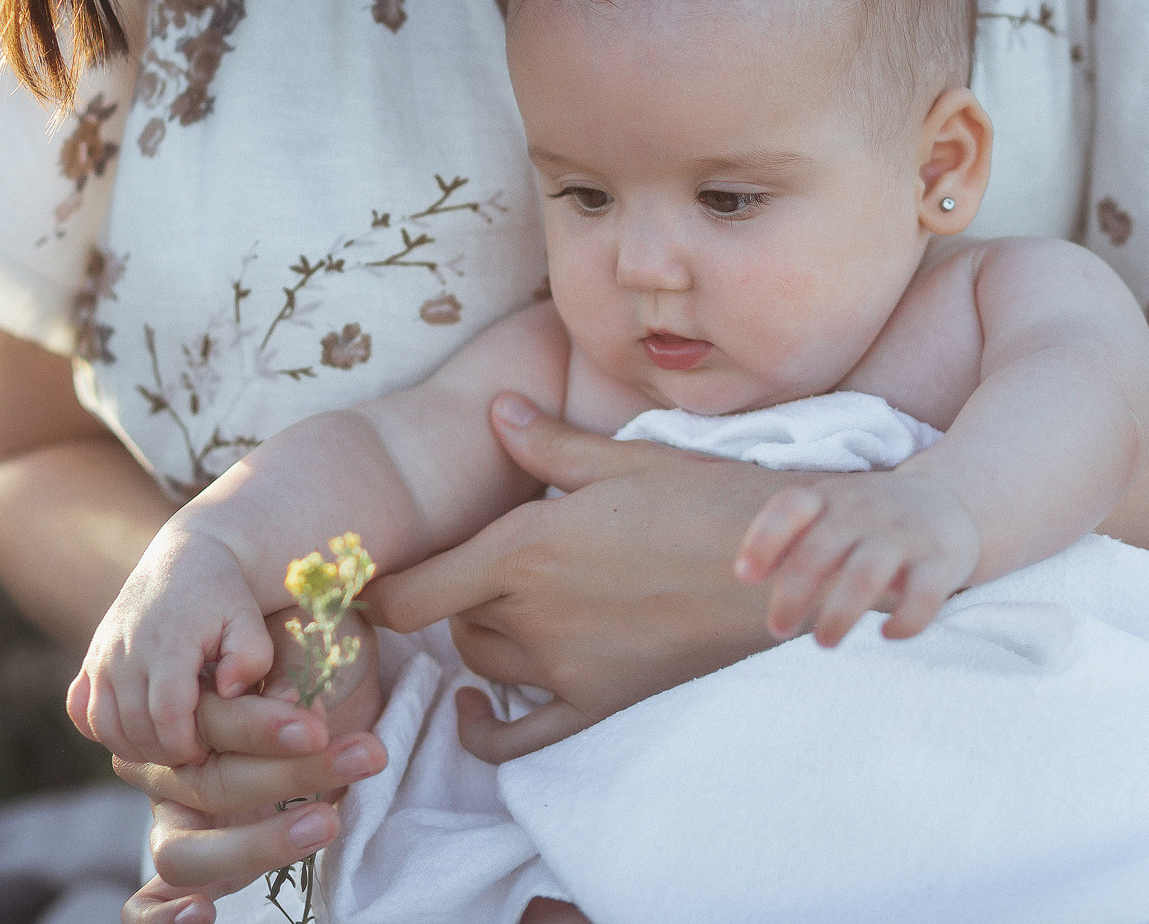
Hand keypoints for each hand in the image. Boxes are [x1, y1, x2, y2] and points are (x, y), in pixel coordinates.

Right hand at [71, 527, 273, 764]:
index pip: (166, 714)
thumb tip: (229, 691)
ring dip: (133, 746)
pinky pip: (81, 711)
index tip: (205, 750)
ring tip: (167, 746)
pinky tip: (133, 731)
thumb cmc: (226, 598)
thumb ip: (252, 656)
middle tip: (189, 754)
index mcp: (169, 645)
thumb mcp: (249, 620)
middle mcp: (126, 652)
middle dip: (163, 751)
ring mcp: (102, 656)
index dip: (184, 743)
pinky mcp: (91, 660)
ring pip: (103, 724)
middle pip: (133, 726)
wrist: (186, 563)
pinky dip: (102, 730)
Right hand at [116, 616, 387, 923]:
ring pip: (183, 851)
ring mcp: (173, 816)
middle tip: (365, 756)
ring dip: (256, 844)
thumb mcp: (307, 632)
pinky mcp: (190, 858)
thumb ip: (290, 663)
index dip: (260, 728)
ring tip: (328, 823)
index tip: (319, 727)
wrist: (316, 662)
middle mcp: (165, 762)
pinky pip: (148, 903)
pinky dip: (161, 918)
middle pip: (207, 784)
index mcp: (181, 700)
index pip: (208, 720)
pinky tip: (202, 915)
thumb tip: (290, 704)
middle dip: (288, 776)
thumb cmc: (311, 643)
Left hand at [367, 393, 797, 761]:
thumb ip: (546, 442)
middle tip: (471, 564)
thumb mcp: (622, 458)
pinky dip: (482, 732)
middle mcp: (533, 617)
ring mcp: (564, 668)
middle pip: (447, 623)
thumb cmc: (703, 499)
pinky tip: (473, 710)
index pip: (411, 593)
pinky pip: (518, 738)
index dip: (377, 590)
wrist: (780, 567)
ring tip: (503, 600)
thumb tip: (495, 409)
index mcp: (523, 550)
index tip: (368, 576)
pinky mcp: (598, 701)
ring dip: (477, 636)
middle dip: (447, 597)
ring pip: (481, 664)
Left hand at [735, 470, 979, 644]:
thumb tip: (744, 573)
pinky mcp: (940, 562)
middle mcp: (864, 512)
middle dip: (792, 595)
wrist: (949, 500)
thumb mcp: (827, 511)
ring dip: (839, 614)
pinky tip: (888, 634)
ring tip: (824, 642)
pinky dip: (906, 620)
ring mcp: (904, 535)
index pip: (791, 507)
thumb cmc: (869, 518)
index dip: (764, 539)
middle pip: (819, 551)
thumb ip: (786, 537)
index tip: (745, 577)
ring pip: (866, 575)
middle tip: (778, 629)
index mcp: (831, 499)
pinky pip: (924, 595)